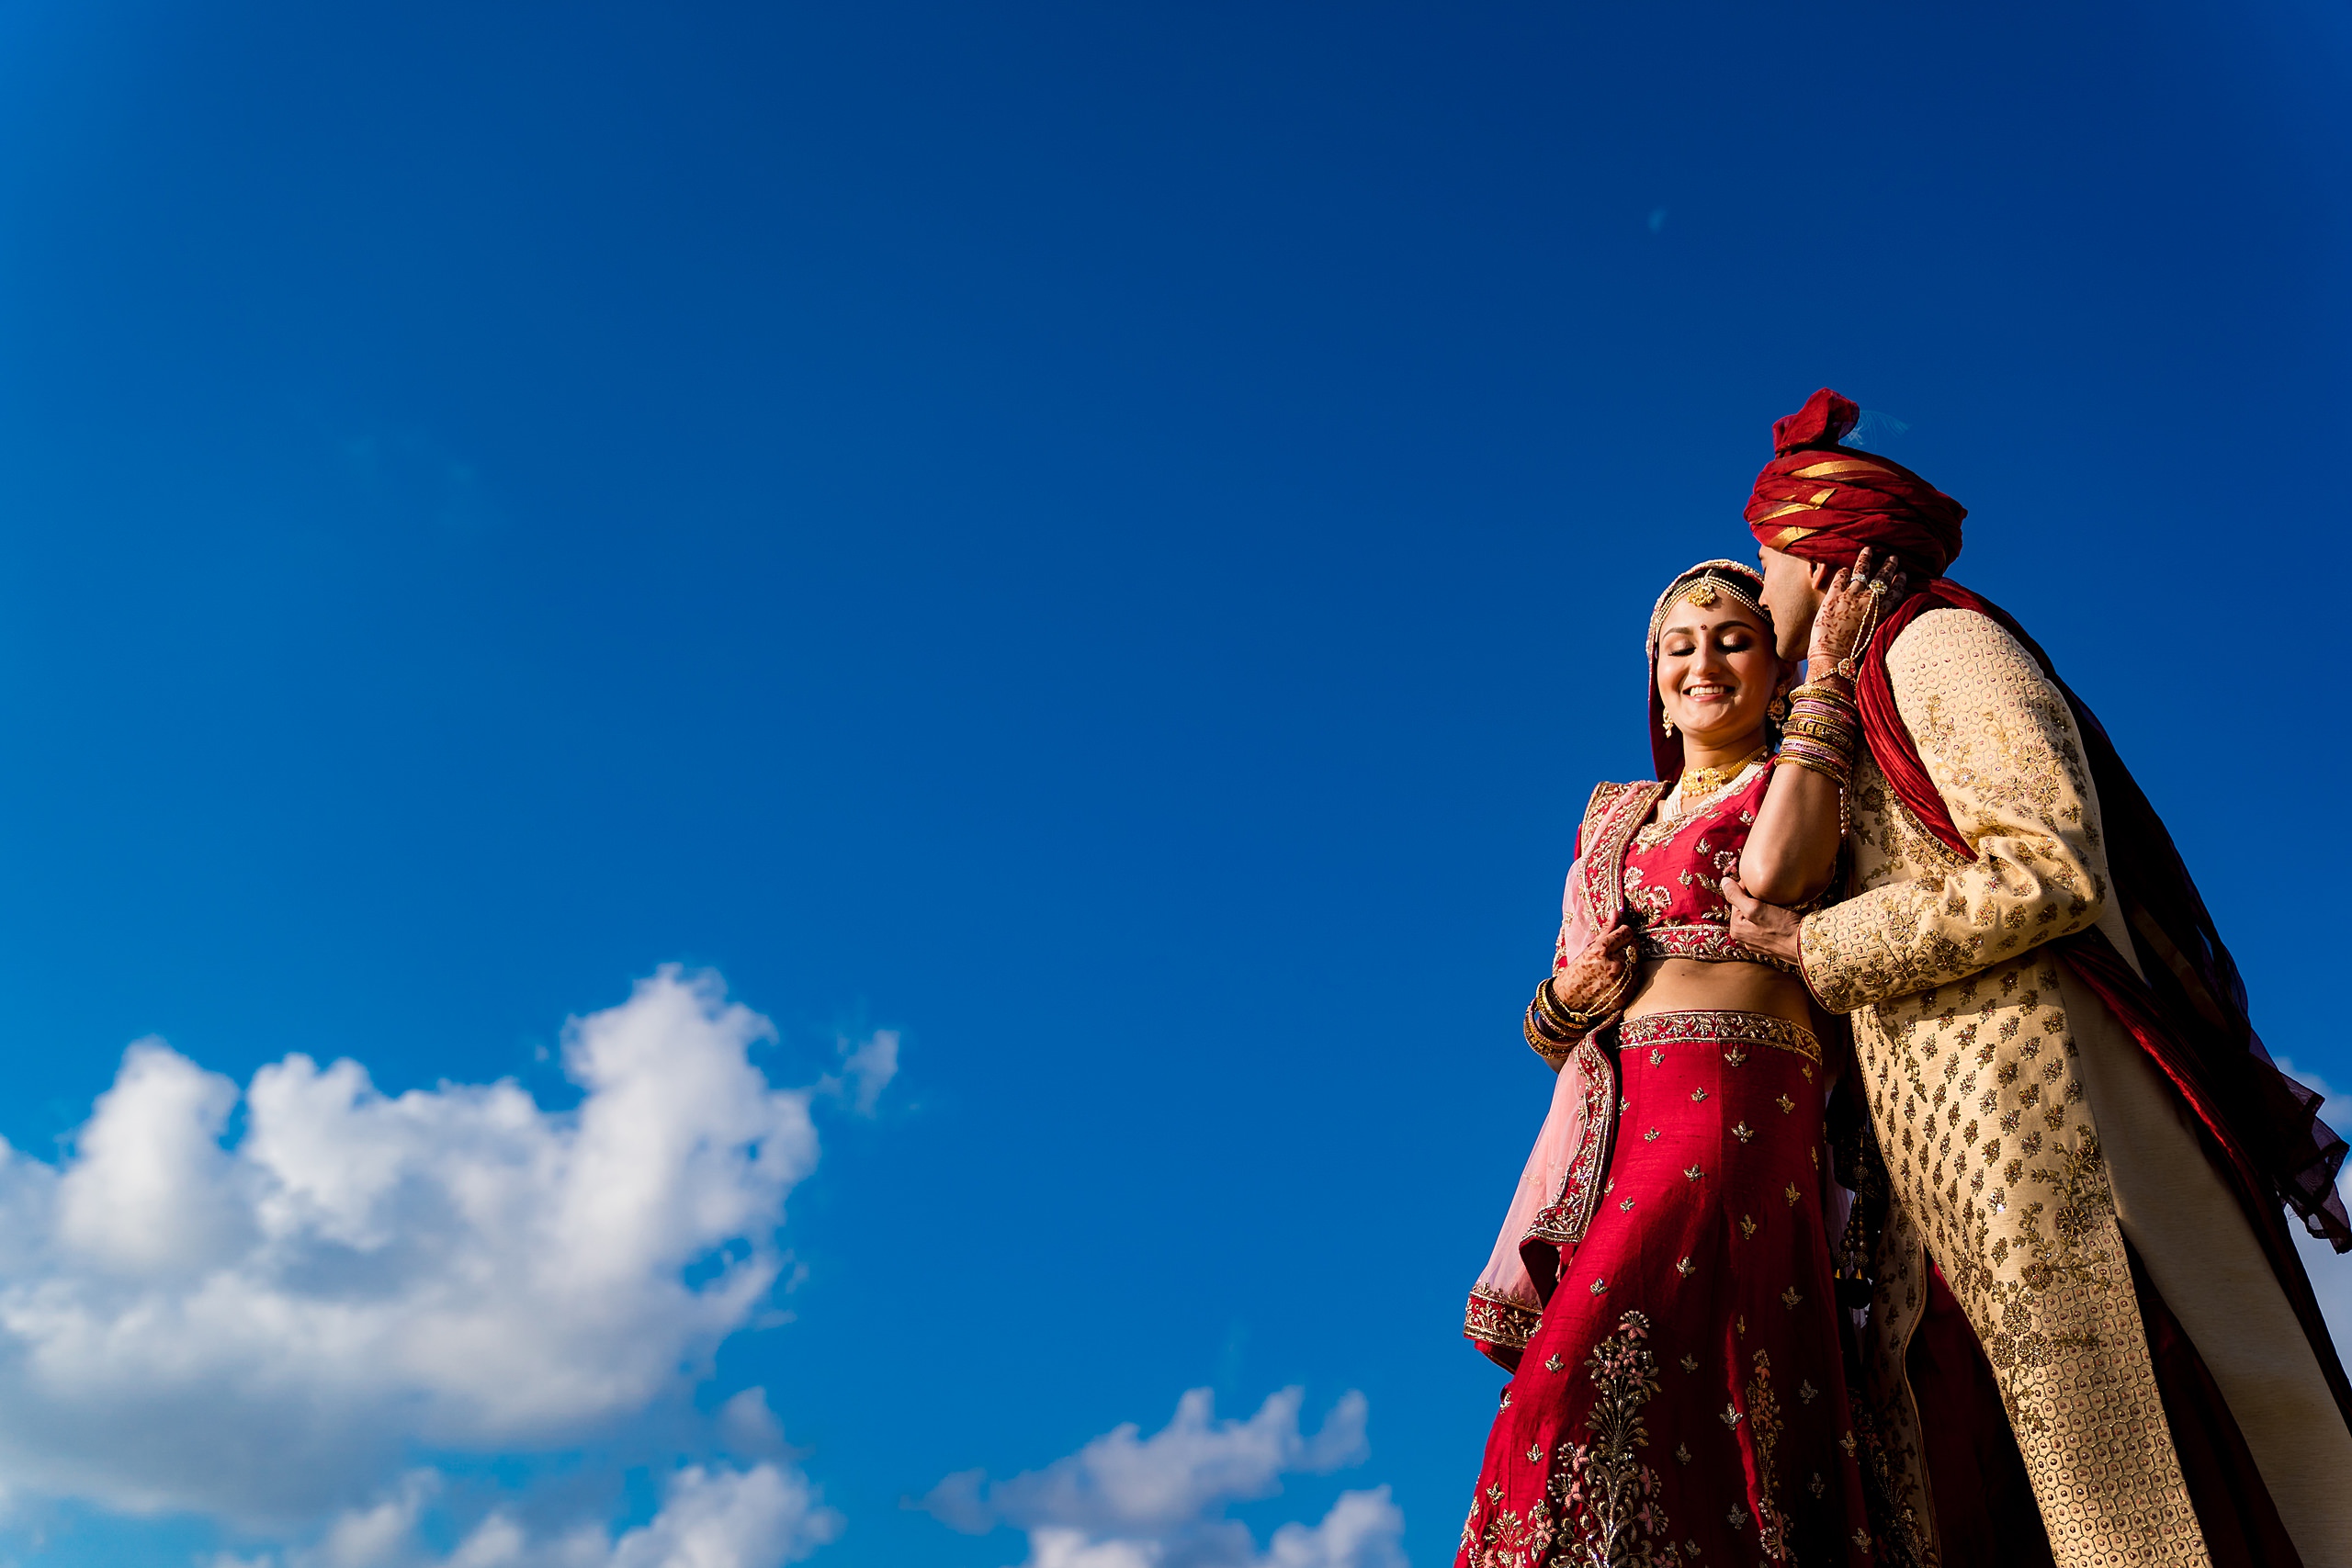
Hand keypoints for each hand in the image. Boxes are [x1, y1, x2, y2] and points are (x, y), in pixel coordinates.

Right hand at [1550, 922, 1637, 1015]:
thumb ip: (1605, 931)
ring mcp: (1622, 980)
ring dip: (1630, 959)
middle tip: (1617, 950)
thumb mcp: (1587, 950)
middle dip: (1628, 945)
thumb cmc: (1574, 975)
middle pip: (1634, 945)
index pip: (1626, 932)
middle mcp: (1614, 964)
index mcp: (1602, 950)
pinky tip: (1619, 976)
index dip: (1623, 932)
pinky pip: (1638, 976)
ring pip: (1637, 960)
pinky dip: (1632, 974)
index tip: (1618, 936)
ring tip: (1616, 965)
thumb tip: (1616, 912)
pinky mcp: (1626, 994)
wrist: (1568, 1005)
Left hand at [1721, 876, 1803, 966]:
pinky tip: (1781, 913)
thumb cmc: (1782, 928)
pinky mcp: (1770, 944)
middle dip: (1756, 897)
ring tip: (1777, 900)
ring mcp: (1757, 942)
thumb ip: (1736, 896)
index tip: (1760, 880)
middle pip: (1746, 907)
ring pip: (1758, 915)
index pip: (1736, 899)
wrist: (1806, 947)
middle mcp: (1744, 937)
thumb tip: (1724, 882)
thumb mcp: (1755, 908)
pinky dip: (1772, 916)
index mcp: (1736, 928)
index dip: (1747, 887)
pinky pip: (1767, 924)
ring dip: (1765, 906)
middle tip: (1770, 890)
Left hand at [1805, 545, 1905, 677]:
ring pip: (1861, 571)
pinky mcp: (1832, 597)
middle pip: (1882, 579)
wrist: (1833, 660)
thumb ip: (1881, 625)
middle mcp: (1870, 601)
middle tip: (1893, 557)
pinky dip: (1842, 571)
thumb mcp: (1876, 640)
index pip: (1895, 593)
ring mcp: (1851, 597)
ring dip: (1866, 559)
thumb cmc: (1855, 657)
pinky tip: (1843, 567)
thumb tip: (1883, 621)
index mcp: (1883, 613)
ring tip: (1869, 550)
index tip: (1903, 574)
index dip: (1899, 583)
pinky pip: (1839, 578)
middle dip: (1888, 566)